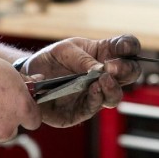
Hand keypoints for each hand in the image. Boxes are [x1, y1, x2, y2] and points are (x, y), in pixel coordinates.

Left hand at [21, 35, 140, 127]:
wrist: (28, 76)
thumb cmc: (51, 60)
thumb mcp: (65, 50)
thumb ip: (82, 58)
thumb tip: (99, 69)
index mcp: (104, 54)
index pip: (126, 48)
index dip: (130, 46)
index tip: (124, 47)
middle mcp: (105, 75)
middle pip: (129, 74)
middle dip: (126, 70)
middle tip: (112, 66)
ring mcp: (95, 94)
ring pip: (115, 96)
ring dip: (112, 88)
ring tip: (103, 80)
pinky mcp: (82, 110)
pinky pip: (94, 107)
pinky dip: (95, 98)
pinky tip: (92, 90)